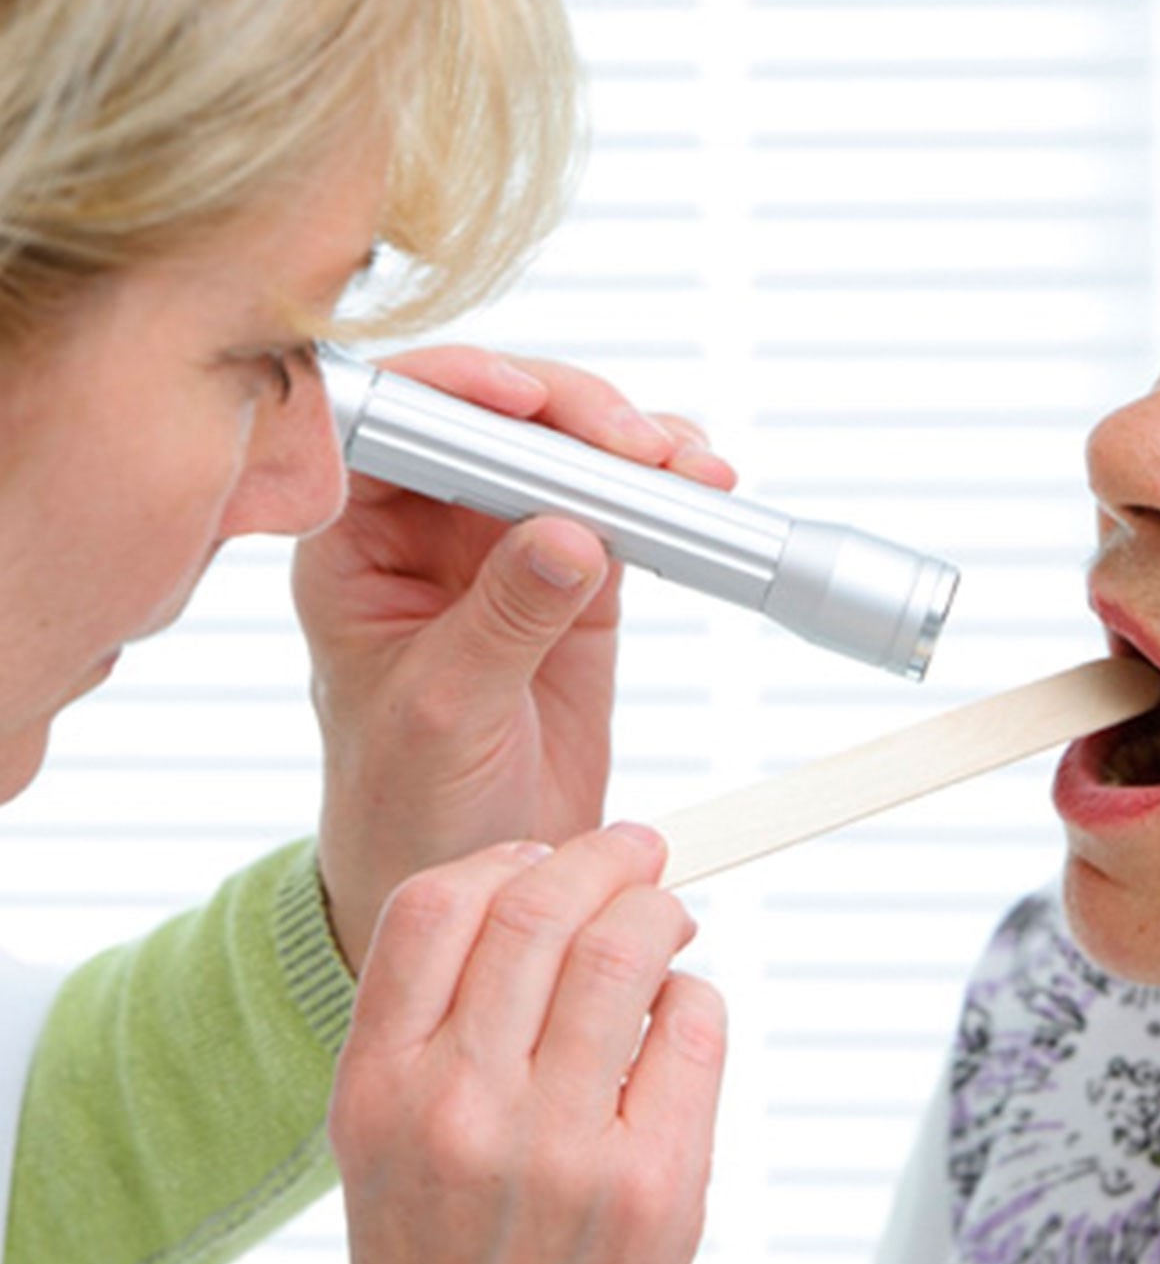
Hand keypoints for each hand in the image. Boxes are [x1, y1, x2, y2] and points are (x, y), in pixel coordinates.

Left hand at [293, 346, 736, 970]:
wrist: (468, 873)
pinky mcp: (578, 576)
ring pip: (568, 452)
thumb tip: (568, 533)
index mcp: (355, 544)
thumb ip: (502, 621)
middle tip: (638, 447)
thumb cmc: (405, 802)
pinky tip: (699, 493)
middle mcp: (426, 527)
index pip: (396, 424)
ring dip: (633, 446)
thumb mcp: (442, 715)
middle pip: (498, 420)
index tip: (525, 400)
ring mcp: (505, 546)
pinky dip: (666, 494)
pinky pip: (623, 507)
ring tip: (688, 469)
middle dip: (572, 415)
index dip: (457, 390)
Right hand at [330, 823, 725, 1263]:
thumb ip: (445, 1015)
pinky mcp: (653, 1185)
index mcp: (379, 1088)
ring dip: (661, 914)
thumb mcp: (389, 1134)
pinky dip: (697, 998)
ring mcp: (560, 1148)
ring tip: (669, 925)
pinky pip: (695, 1024)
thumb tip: (550, 885)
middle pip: (542, 909)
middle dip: (606, 858)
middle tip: (640, 854)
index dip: (505, 857)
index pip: (433, 908)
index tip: (546, 852)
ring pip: (629, 948)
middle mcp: (460, 1109)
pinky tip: (676, 1023)